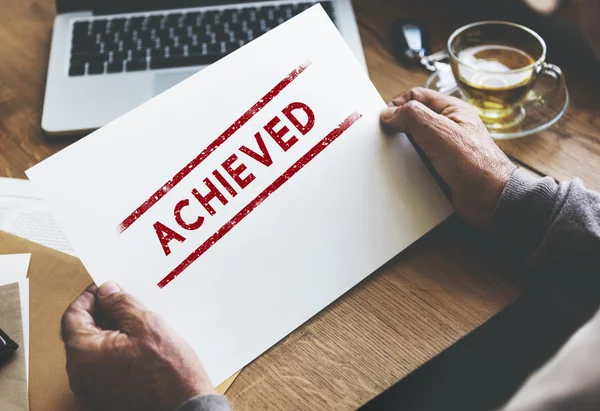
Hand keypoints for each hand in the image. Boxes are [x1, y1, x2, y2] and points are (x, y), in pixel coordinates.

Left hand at [61, 282, 215, 410]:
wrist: (186, 406)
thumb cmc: (168, 372)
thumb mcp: (146, 324)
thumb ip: (121, 303)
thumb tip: (107, 291)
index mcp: (83, 354)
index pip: (73, 315)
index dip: (90, 296)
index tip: (107, 287)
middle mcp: (81, 375)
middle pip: (82, 332)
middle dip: (102, 313)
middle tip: (126, 301)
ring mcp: (92, 389)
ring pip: (94, 349)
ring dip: (111, 331)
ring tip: (137, 322)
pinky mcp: (106, 396)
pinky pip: (104, 365)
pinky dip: (116, 349)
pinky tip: (139, 343)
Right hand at [381, 87, 515, 228]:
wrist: (490, 198)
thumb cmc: (476, 164)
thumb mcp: (439, 132)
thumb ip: (413, 116)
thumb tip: (390, 113)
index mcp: (451, 110)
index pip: (416, 96)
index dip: (397, 104)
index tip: (384, 119)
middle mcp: (448, 127)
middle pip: (413, 118)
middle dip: (397, 126)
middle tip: (386, 137)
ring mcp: (444, 147)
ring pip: (414, 141)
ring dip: (402, 148)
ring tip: (393, 154)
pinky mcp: (441, 167)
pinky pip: (418, 161)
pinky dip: (408, 165)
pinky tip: (403, 170)